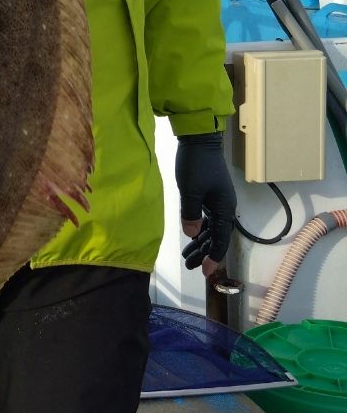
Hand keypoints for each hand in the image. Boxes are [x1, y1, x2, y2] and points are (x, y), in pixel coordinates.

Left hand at [175, 132, 236, 277]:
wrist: (199, 140)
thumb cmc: (195, 165)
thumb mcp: (190, 191)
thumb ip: (190, 214)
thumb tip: (193, 234)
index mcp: (224, 208)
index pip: (221, 239)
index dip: (213, 256)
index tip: (206, 272)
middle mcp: (224, 208)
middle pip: (216, 236)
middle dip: (204, 253)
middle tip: (190, 267)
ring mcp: (217, 202)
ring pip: (210, 229)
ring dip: (199, 242)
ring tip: (187, 257)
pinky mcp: (210, 196)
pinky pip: (206, 219)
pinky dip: (198, 229)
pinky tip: (191, 237)